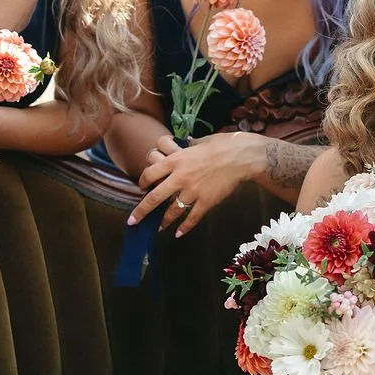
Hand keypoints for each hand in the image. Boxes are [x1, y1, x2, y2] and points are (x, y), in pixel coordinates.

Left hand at [128, 132, 258, 235]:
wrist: (242, 157)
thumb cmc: (223, 145)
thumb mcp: (200, 141)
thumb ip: (189, 146)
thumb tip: (186, 144)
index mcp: (176, 160)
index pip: (150, 173)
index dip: (143, 181)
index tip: (141, 187)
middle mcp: (180, 177)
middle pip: (154, 197)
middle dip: (141, 211)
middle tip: (132, 221)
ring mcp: (193, 191)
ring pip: (172, 211)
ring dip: (163, 221)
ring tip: (158, 228)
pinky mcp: (206, 201)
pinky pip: (192, 217)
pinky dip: (185, 227)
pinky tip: (179, 233)